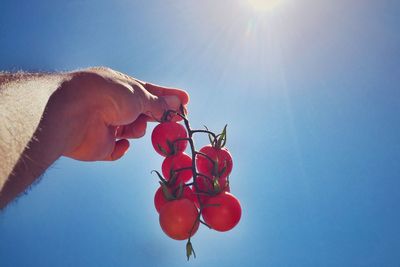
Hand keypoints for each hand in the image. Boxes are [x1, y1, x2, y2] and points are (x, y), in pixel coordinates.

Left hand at [57, 67, 188, 160]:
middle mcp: (114, 106)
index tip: (186, 102)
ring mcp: (107, 126)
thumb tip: (178, 103)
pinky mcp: (100, 147)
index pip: (150, 93)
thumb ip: (159, 103)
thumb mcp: (139, 95)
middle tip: (179, 119)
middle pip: (144, 112)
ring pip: (134, 131)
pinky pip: (117, 150)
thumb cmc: (107, 95)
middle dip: (160, 116)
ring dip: (137, 128)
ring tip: (131, 125)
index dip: (168, 97)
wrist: (75, 113)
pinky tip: (120, 142)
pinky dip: (121, 148)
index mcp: (121, 88)